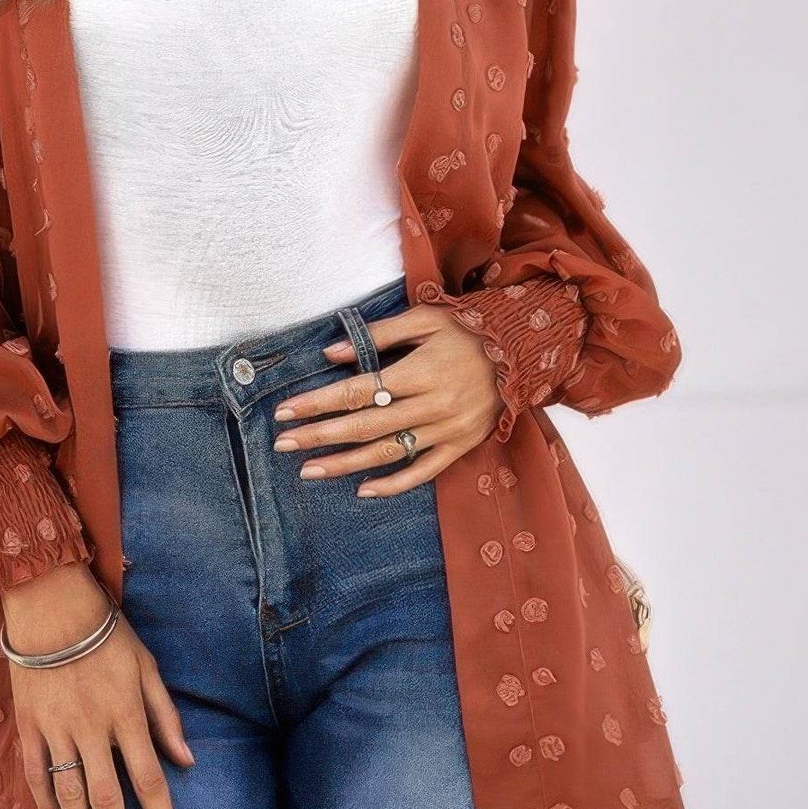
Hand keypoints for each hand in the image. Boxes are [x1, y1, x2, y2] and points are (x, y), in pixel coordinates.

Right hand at [2, 560, 195, 808]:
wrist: (51, 603)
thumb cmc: (107, 633)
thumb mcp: (147, 666)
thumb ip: (166, 715)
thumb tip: (187, 761)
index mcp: (126, 712)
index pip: (149, 779)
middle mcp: (92, 727)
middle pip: (108, 798)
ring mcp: (57, 729)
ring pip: (70, 796)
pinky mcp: (29, 726)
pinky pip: (37, 776)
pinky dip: (47, 808)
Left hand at [271, 304, 503, 494]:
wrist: (524, 348)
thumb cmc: (468, 327)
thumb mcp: (425, 318)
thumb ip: (379, 334)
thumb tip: (331, 352)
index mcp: (420, 370)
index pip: (358, 390)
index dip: (319, 402)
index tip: (285, 410)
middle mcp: (432, 404)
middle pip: (366, 425)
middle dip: (321, 435)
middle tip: (284, 443)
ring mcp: (448, 430)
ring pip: (389, 453)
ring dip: (345, 464)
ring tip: (309, 471)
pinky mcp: (462, 445)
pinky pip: (424, 472)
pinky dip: (394, 484)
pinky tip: (362, 490)